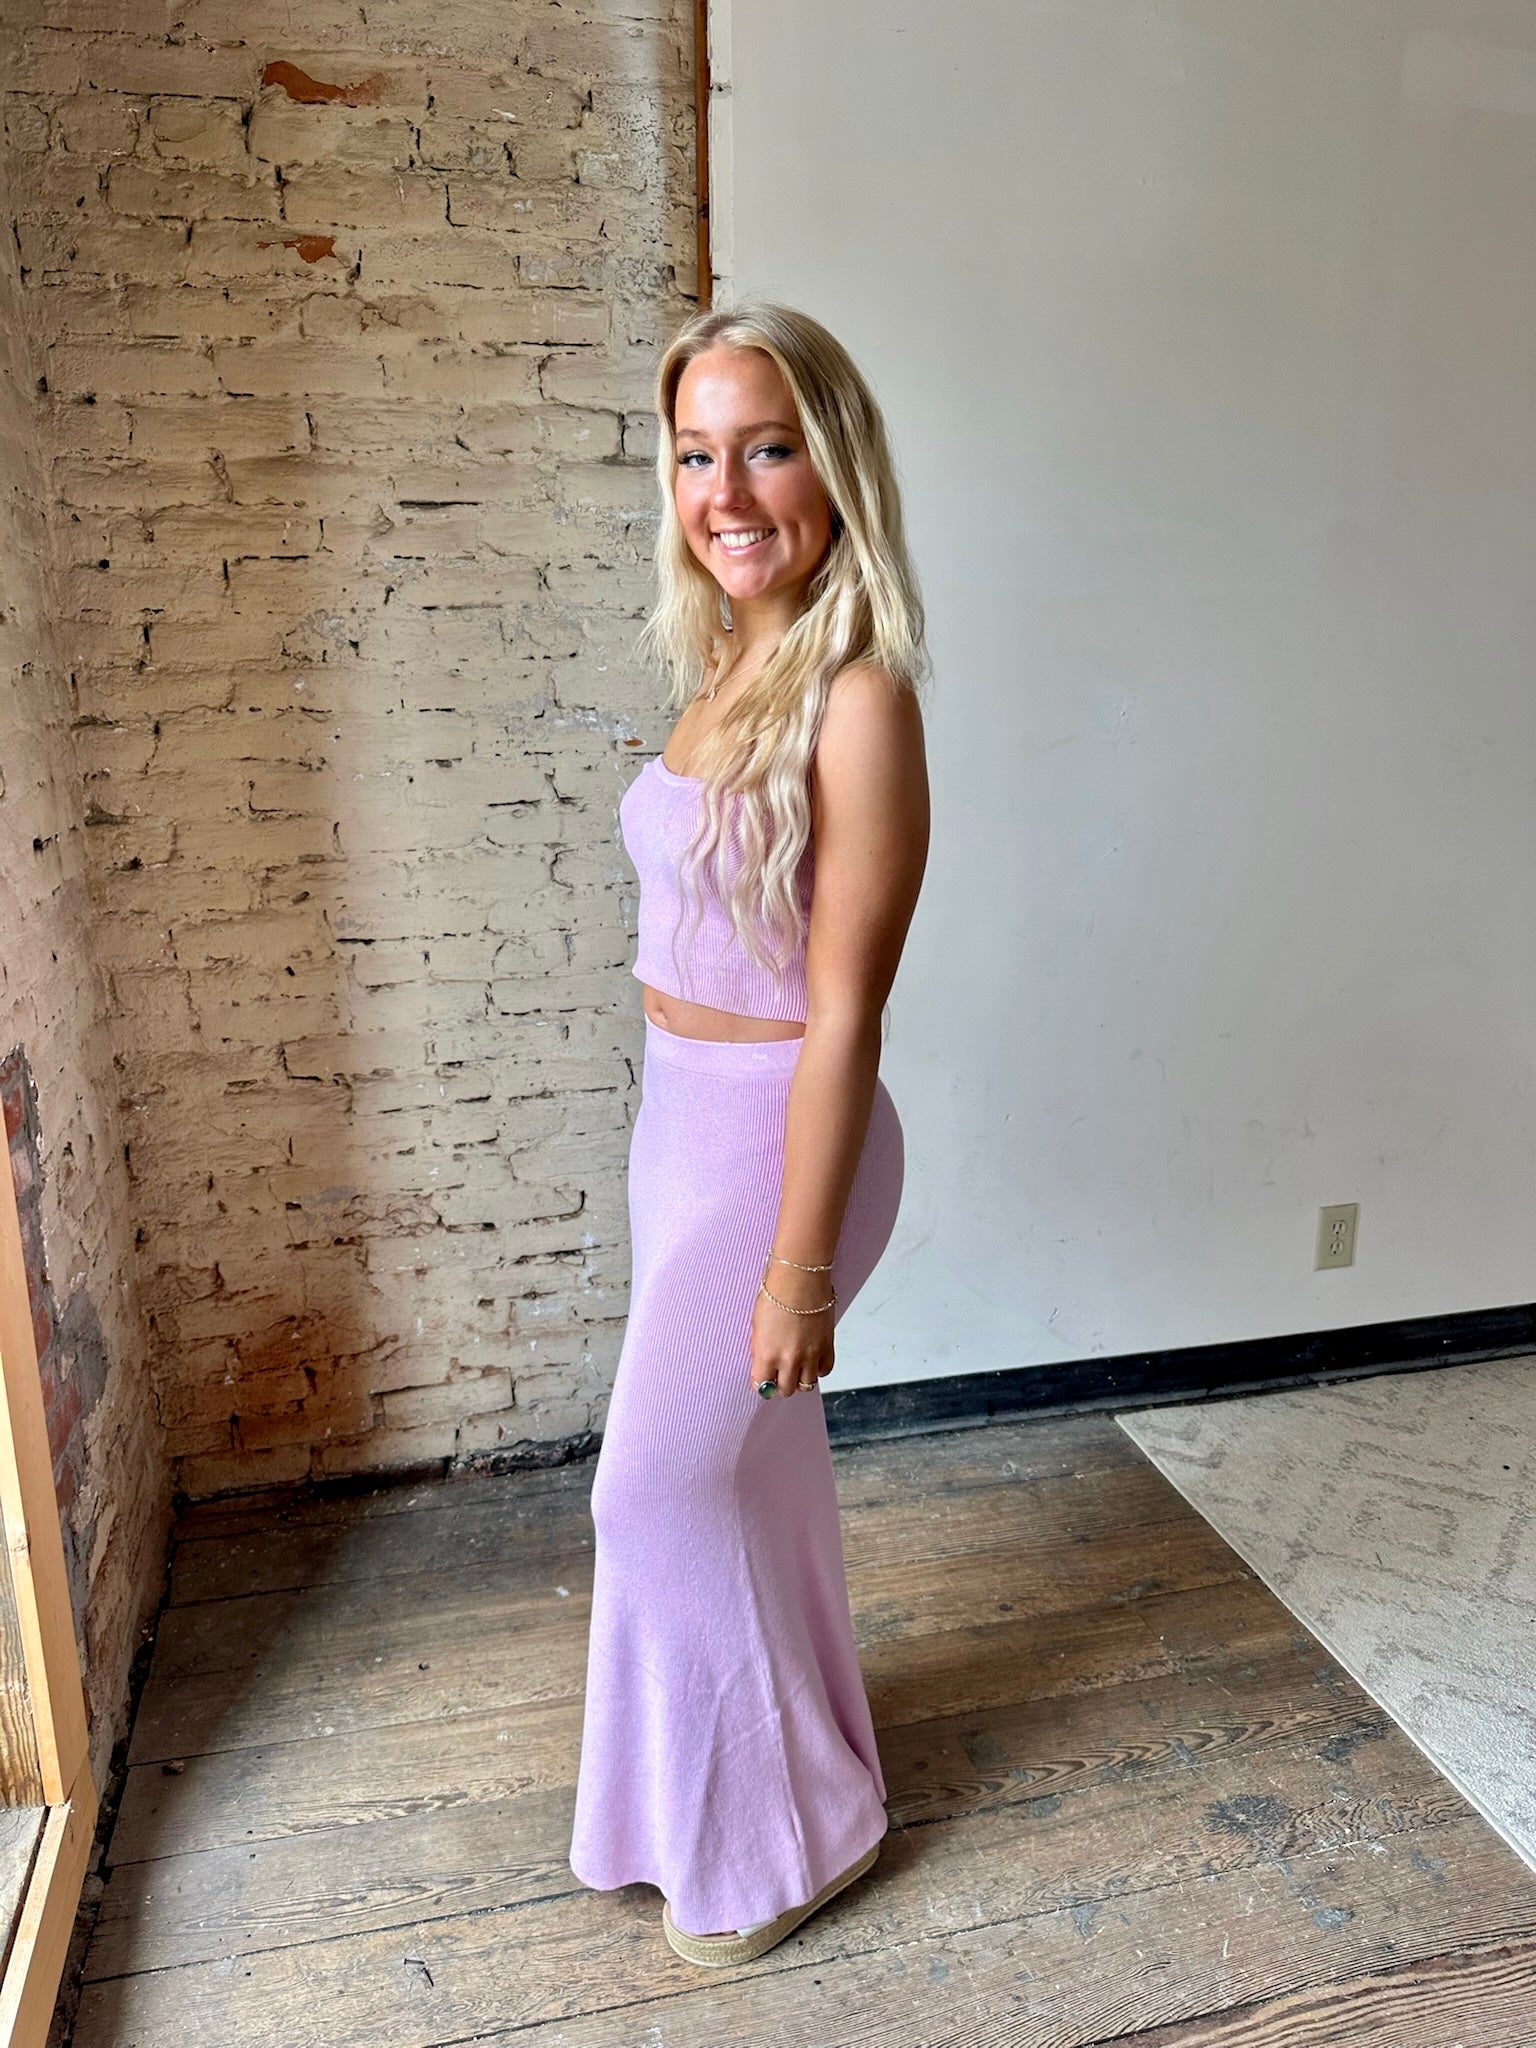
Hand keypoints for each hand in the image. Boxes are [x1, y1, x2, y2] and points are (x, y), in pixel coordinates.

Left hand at [750, 1264, 835, 1398]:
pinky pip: (824, 1370)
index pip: (762, 1386)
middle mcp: (789, 1359)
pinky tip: (812, 1360)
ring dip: (800, 1379)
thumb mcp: (756, 1325)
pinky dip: (818, 1369)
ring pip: (806, 1385)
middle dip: (780, 1384)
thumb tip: (763, 1364)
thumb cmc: (776, 1293)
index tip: (763, 1379)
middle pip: (786, 1390)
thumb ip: (760, 1349)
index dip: (762, 1384)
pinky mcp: (827, 1346)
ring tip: (796, 1368)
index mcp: (766, 1354)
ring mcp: (810, 1355)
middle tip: (779, 1374)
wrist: (800, 1278)